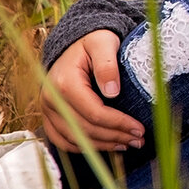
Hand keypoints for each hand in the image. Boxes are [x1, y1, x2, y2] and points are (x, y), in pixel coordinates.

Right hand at [41, 31, 145, 151]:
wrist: (74, 44)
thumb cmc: (92, 42)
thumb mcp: (103, 43)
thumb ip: (107, 65)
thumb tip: (112, 92)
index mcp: (64, 84)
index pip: (94, 113)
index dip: (118, 124)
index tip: (139, 128)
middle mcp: (51, 100)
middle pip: (85, 129)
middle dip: (115, 137)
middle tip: (140, 139)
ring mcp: (48, 110)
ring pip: (74, 139)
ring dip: (103, 146)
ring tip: (128, 144)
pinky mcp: (49, 116)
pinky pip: (62, 140)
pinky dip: (84, 147)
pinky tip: (106, 146)